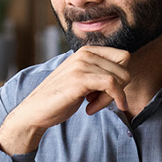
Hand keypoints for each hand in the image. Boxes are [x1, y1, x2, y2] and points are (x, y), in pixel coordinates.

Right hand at [0, 46, 130, 154]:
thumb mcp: (83, 80)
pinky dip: (110, 100)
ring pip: (119, 78)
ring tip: (92, 106)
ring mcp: (81, 64)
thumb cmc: (60, 98)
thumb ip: (99, 73)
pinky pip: (112, 85)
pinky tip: (91, 110)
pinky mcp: (80, 79)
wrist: (35, 110)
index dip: (120, 78)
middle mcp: (84, 53)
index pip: (123, 57)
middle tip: (99, 101)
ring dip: (110, 98)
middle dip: (118, 89)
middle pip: (124, 68)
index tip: (106, 93)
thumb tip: (125, 76)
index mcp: (86, 51)